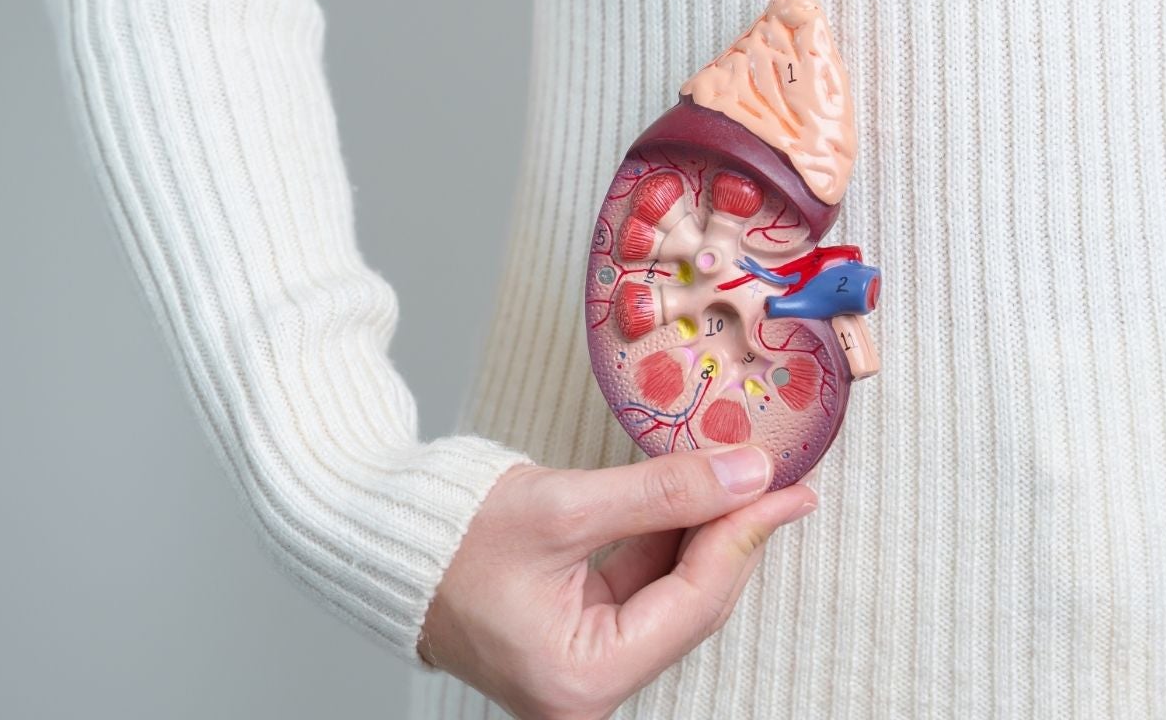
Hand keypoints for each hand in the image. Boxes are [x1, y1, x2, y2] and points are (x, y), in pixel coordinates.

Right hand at [416, 445, 817, 719]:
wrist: (380, 540)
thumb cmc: (449, 536)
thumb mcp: (564, 508)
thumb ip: (663, 493)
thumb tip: (749, 476)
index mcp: (582, 679)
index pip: (692, 603)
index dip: (744, 537)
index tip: (784, 486)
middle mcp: (587, 689)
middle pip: (690, 606)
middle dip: (733, 536)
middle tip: (779, 479)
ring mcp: (582, 664)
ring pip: (671, 595)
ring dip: (706, 534)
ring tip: (747, 480)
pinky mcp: (576, 635)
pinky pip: (641, 588)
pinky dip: (668, 540)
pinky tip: (696, 496)